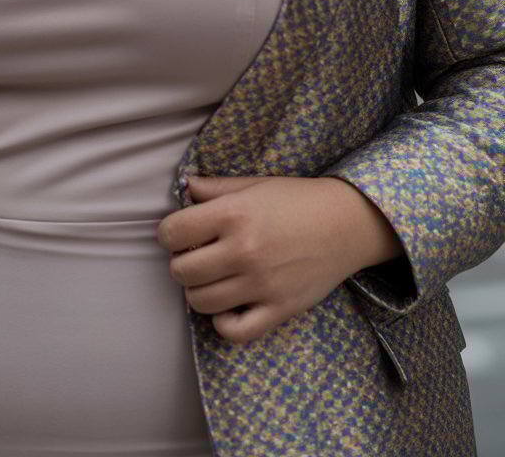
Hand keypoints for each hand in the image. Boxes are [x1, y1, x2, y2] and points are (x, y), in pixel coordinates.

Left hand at [156, 175, 402, 343]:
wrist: (346, 223)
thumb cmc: (297, 200)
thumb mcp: (254, 184)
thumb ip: (215, 187)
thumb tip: (183, 188)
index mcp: (233, 214)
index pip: (173, 233)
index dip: (169, 233)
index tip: (180, 233)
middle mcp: (243, 250)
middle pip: (181, 271)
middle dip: (181, 263)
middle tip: (196, 256)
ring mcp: (261, 284)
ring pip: (201, 302)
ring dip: (198, 291)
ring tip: (212, 278)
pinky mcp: (279, 309)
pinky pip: (234, 331)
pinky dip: (223, 323)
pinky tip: (228, 306)